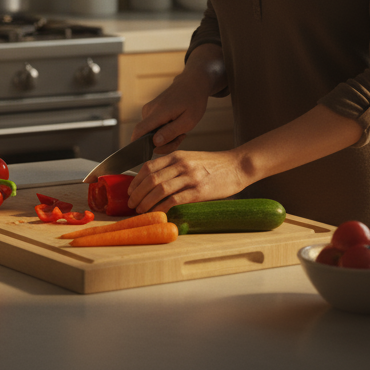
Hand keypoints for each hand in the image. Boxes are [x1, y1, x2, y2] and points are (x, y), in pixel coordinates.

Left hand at [127, 149, 248, 213]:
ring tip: (141, 210)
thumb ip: (173, 167)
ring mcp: (190, 177)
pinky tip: (158, 214)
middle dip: (137, 194)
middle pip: (150, 179)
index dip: (136, 181)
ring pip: (159, 190)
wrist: (237, 166)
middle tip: (132, 204)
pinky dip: (162, 208)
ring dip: (146, 202)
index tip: (131, 191)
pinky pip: (174, 200)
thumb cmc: (214, 165)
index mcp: (177, 155)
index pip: (148, 167)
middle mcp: (181, 164)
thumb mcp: (190, 158)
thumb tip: (154, 182)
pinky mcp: (199, 191)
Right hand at [131, 70, 210, 153]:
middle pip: (146, 137)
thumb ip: (171, 132)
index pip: (139, 131)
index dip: (137, 145)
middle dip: (163, 144)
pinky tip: (175, 125)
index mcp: (158, 112)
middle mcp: (149, 110)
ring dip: (165, 138)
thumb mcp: (188, 120)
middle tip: (181, 138)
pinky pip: (152, 127)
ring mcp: (148, 109)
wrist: (192, 83)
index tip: (145, 155)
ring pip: (150, 133)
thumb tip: (154, 142)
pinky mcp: (150, 110)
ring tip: (180, 130)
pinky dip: (163, 131)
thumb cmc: (193, 101)